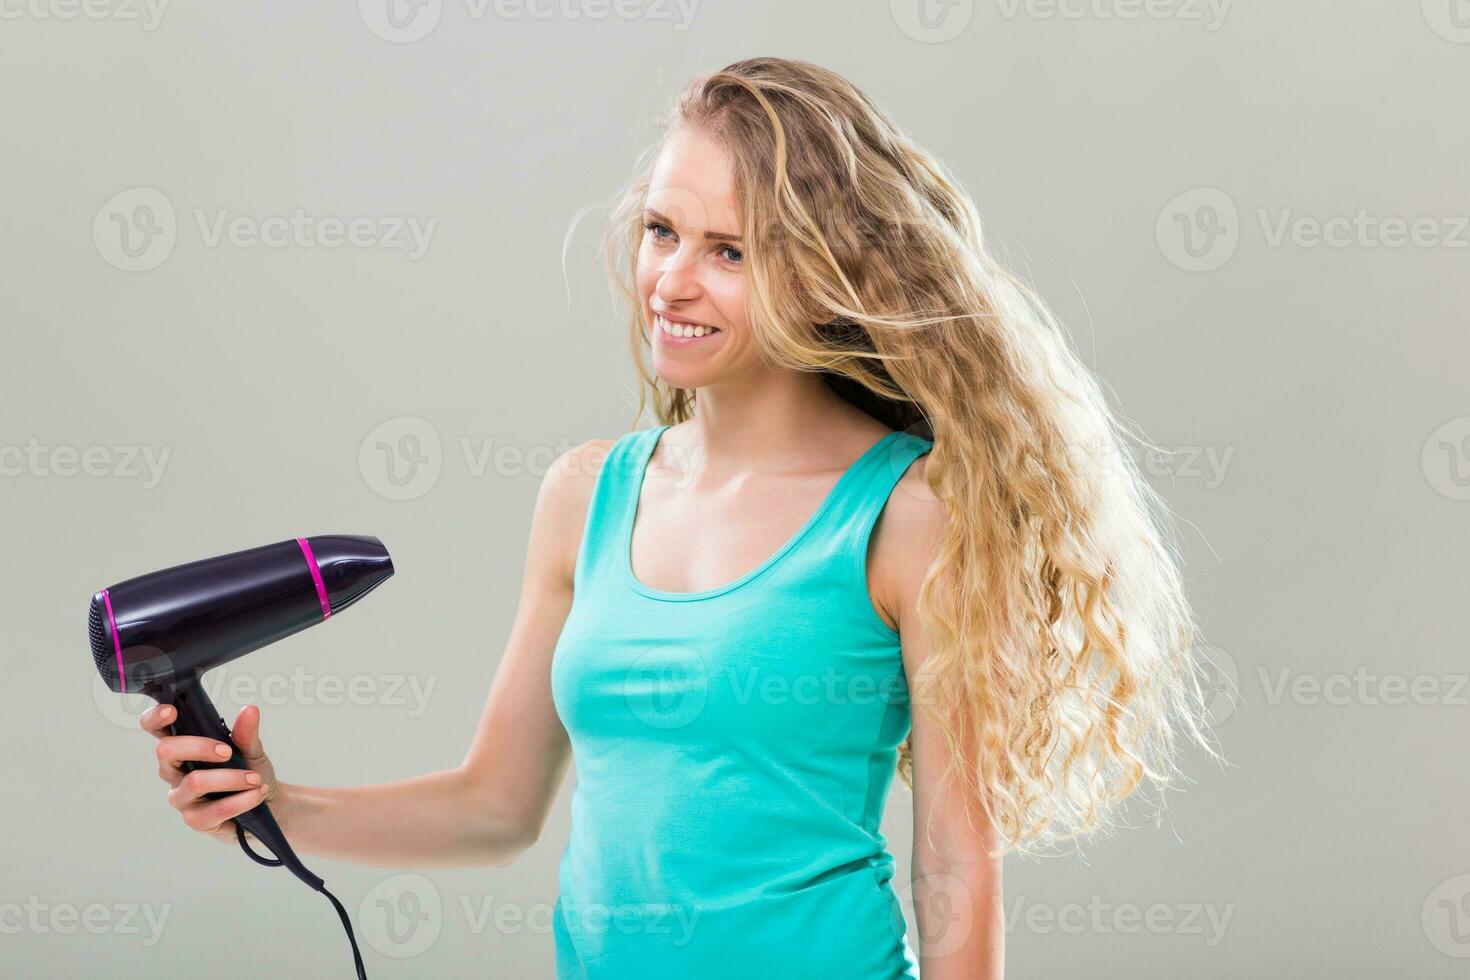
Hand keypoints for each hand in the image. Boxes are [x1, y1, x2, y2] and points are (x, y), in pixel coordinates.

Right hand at [141, 703, 279, 845]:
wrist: (269, 806)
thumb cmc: (251, 773)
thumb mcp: (252, 750)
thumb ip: (247, 733)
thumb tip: (249, 710)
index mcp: (183, 748)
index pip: (157, 729)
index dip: (156, 718)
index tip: (172, 711)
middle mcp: (175, 771)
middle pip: (166, 751)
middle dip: (199, 746)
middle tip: (228, 752)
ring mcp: (182, 797)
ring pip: (194, 782)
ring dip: (230, 778)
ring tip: (254, 779)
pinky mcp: (195, 820)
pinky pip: (213, 811)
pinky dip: (240, 801)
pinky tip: (256, 794)